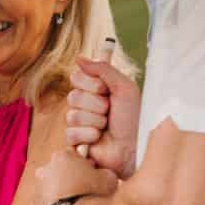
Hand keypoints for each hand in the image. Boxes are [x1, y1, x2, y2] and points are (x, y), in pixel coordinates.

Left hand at [28, 146, 118, 204]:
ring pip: (49, 189)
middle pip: (58, 171)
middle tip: (83, 190)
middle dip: (68, 177)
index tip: (91, 173)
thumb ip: (101, 170)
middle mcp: (44, 170)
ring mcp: (36, 190)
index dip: (83, 164)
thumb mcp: (109, 177)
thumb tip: (100, 173)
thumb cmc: (96, 195)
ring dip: (59, 194)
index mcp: (61, 157)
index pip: (72, 154)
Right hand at [65, 57, 141, 177]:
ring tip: (106, 127)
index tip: (107, 90)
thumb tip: (78, 57)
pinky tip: (98, 139)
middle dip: (96, 105)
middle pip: (73, 96)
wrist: (135, 147)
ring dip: (95, 121)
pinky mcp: (75, 141)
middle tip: (110, 111)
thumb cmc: (134, 118)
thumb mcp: (125, 88)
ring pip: (71, 115)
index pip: (76, 77)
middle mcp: (85, 104)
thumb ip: (103, 69)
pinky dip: (88, 135)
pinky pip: (70, 133)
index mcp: (95, 89)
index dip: (91, 84)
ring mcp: (79, 123)